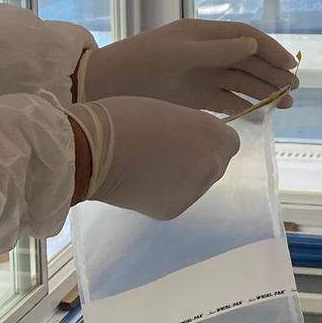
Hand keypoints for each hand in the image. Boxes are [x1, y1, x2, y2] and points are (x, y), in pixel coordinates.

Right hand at [69, 96, 238, 219]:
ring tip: (148, 166)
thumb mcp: (169, 111)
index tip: (188, 135)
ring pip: (196, 184)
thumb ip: (190, 129)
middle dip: (197, 159)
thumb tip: (193, 144)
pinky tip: (141, 181)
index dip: (209, 139)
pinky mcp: (173, 210)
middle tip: (166, 150)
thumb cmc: (125, 118)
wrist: (92, 151)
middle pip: (216, 165)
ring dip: (181, 176)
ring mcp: (194, 192)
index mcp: (212, 134)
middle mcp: (211, 166)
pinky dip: (163, 192)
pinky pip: (176, 198)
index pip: (229, 142)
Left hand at [79, 19, 297, 116]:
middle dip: (272, 74)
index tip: (290, 66)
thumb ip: (216, 51)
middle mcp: (206, 52)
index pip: (246, 37)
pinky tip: (261, 117)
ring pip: (240, 82)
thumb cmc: (141, 64)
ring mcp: (201, 75)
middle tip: (294, 91)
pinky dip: (244, 107)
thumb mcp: (180, 55)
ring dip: (263, 92)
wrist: (106, 87)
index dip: (270, 50)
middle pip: (248, 61)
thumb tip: (253, 44)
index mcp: (203, 33)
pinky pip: (226, 100)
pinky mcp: (194, 97)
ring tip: (286, 105)